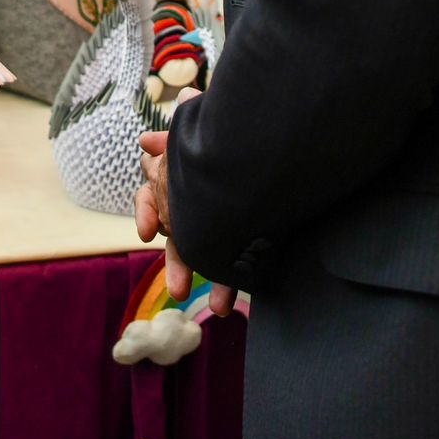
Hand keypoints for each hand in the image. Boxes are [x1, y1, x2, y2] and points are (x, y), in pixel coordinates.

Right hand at [132, 90, 236, 316]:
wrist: (293, 144)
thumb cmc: (250, 135)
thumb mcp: (210, 133)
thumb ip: (180, 136)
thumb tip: (145, 140)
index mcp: (186, 171)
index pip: (156, 191)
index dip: (148, 211)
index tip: (148, 231)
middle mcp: (199, 198)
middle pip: (177, 231)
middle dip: (178, 260)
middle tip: (180, 288)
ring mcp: (221, 219)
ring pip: (200, 253)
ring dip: (199, 279)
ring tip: (212, 305)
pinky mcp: (245, 236)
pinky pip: (229, 265)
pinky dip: (227, 286)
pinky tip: (225, 304)